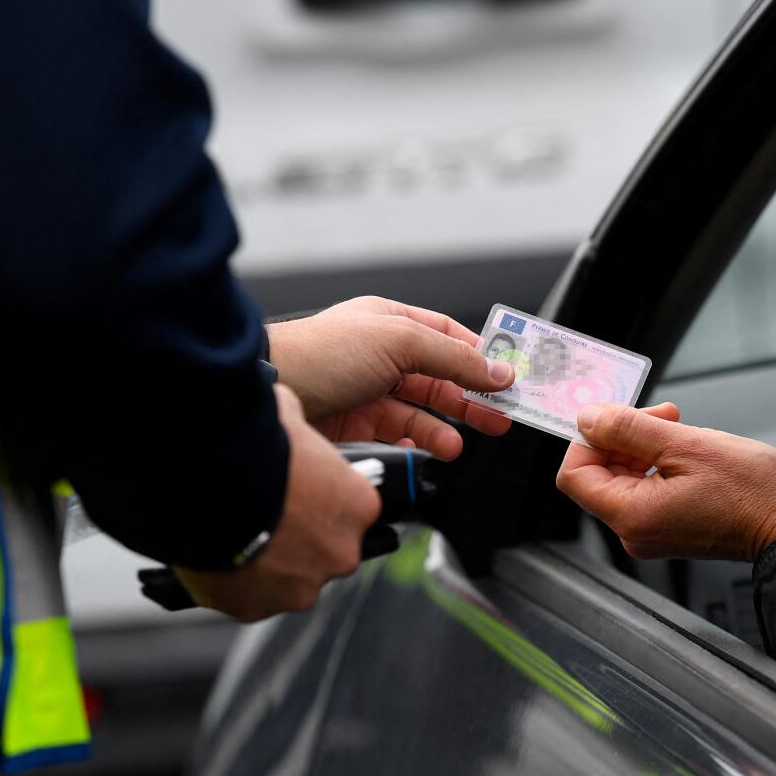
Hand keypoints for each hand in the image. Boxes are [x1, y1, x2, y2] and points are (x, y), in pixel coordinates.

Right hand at [175, 386, 381, 620]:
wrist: (201, 483)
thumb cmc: (251, 446)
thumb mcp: (286, 415)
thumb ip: (298, 427)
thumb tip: (288, 416)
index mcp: (358, 505)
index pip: (354, 508)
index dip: (325, 499)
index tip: (303, 492)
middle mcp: (340, 553)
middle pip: (327, 549)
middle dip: (302, 537)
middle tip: (267, 515)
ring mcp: (301, 587)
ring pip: (291, 579)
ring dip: (271, 563)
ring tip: (236, 536)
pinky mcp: (259, 609)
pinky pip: (252, 597)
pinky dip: (238, 584)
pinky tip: (219, 556)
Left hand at [266, 296, 513, 459]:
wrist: (268, 387)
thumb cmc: (321, 352)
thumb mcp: (398, 340)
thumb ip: (452, 357)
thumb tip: (496, 371)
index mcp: (392, 323)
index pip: (449, 338)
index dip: (480, 359)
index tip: (508, 379)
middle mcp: (381, 356)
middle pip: (439, 380)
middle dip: (471, 400)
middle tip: (499, 420)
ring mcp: (367, 392)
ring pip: (419, 413)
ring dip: (443, 429)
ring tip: (456, 445)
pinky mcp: (353, 426)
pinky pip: (394, 438)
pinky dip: (412, 447)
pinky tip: (420, 452)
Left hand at [556, 403, 775, 561]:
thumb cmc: (753, 491)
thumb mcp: (685, 445)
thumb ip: (627, 430)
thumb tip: (587, 418)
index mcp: (632, 515)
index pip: (576, 474)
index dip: (589, 438)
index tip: (616, 414)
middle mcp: (635, 532)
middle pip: (599, 475)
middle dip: (621, 437)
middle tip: (660, 416)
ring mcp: (653, 533)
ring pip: (623, 479)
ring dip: (642, 445)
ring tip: (678, 428)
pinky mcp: (671, 528)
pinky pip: (646, 489)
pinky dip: (657, 463)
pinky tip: (685, 448)